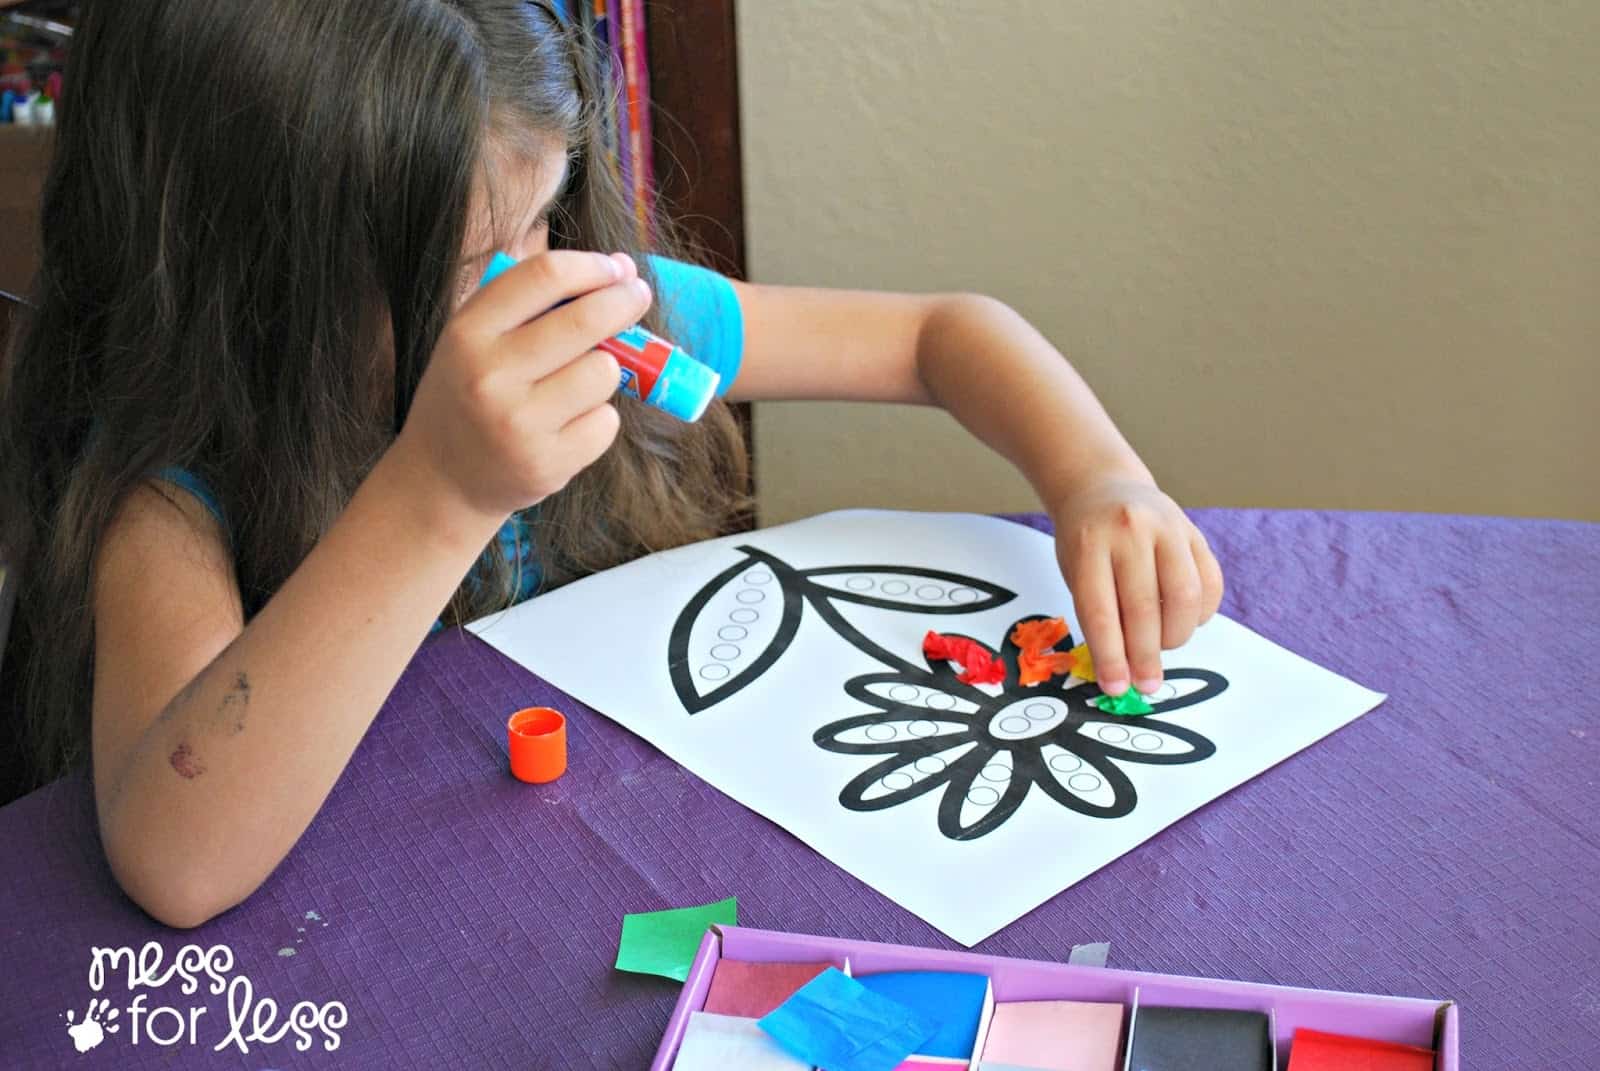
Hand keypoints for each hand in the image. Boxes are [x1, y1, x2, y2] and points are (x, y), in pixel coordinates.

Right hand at [389, 251, 648, 528]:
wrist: (442, 478)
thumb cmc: (472, 393)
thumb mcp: (475, 338)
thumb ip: (533, 301)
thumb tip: (620, 267)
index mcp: (468, 332)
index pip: (544, 276)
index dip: (592, 266)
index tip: (616, 267)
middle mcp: (489, 376)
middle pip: (584, 320)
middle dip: (624, 301)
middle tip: (638, 295)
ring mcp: (518, 423)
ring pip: (604, 372)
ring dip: (605, 370)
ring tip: (578, 383)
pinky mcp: (546, 463)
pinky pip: (606, 421)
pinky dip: (599, 418)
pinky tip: (570, 424)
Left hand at [1051, 477, 1223, 696]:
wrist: (1104, 488)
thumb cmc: (1086, 539)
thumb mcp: (1075, 571)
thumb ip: (1098, 613)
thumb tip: (1122, 670)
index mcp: (1089, 543)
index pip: (1101, 611)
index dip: (1111, 656)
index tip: (1116, 687)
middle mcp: (1130, 531)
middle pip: (1144, 608)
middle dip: (1145, 656)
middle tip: (1146, 685)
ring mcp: (1168, 527)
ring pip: (1186, 598)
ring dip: (1175, 637)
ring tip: (1161, 647)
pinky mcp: (1195, 532)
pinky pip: (1210, 584)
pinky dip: (1200, 614)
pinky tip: (1184, 621)